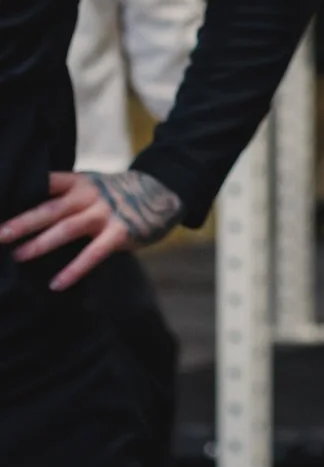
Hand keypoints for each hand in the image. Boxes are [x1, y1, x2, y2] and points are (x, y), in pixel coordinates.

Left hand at [2, 170, 181, 289]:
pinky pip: (93, 253)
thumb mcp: (91, 186)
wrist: (163, 191)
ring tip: (18, 256)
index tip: (1, 200)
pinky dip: (74, 269)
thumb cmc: (116, 194)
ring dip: (41, 243)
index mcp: (79, 182)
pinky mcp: (120, 232)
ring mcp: (105, 213)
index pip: (46, 183)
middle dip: (22, 223)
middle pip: (50, 209)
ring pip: (67, 228)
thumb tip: (26, 220)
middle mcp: (89, 195)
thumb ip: (65, 197)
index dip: (23, 191)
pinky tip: (57, 284)